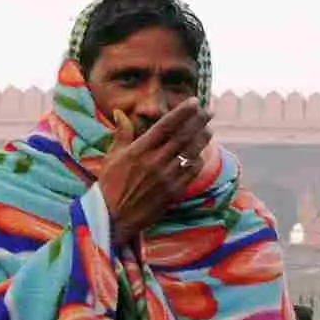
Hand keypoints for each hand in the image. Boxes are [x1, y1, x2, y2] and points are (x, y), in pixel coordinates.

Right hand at [98, 100, 212, 245]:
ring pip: (191, 152)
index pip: (165, 126)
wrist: (113, 217)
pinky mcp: (174, 191)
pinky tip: (199, 153)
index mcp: (138, 151)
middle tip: (208, 111)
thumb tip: (120, 113)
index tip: (194, 102)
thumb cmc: (110, 185)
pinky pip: (193, 171)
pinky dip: (198, 159)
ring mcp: (166, 177)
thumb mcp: (112, 157)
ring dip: (202, 138)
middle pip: (183, 136)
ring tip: (208, 129)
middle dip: (198, 121)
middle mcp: (154, 162)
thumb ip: (122, 134)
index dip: (182, 112)